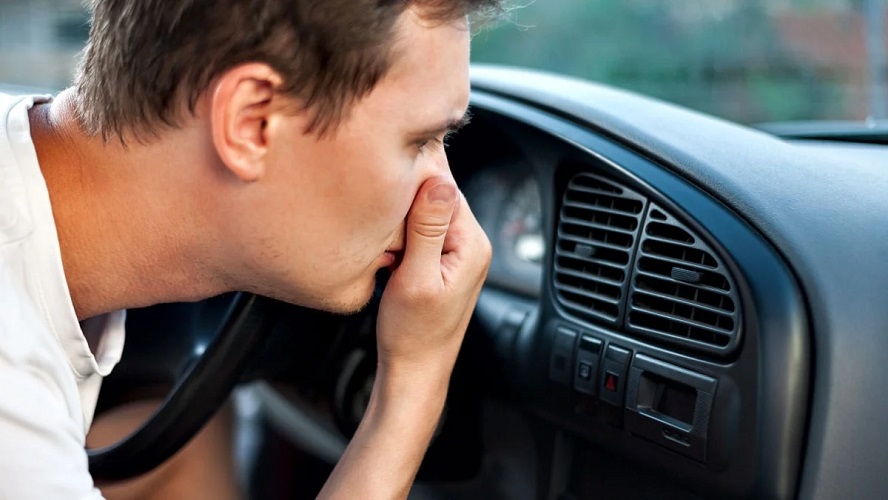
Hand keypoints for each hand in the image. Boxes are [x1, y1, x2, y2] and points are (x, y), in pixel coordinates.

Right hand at [376, 175, 491, 377]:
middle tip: (386, 233)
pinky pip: (420, 231)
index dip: (413, 180)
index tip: (385, 181)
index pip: (445, 185)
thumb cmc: (413, 335)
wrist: (414, 370)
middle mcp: (471, 243)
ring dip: (400, 222)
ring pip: (424, 212)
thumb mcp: (415, 278)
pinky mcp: (442, 261)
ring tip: (388, 250)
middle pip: (436, 194)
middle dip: (405, 204)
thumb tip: (440, 181)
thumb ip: (428, 229)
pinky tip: (391, 256)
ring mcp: (458, 252)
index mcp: (472, 243)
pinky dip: (401, 237)